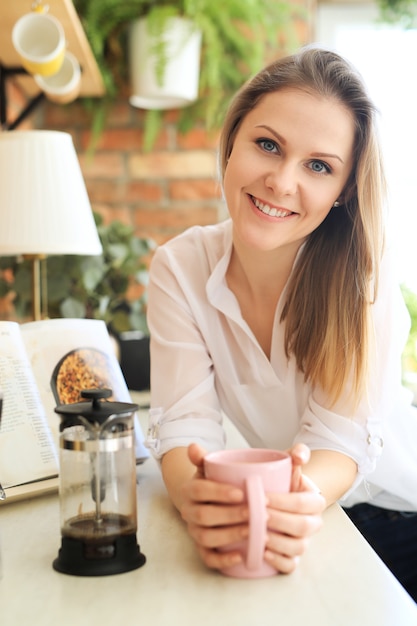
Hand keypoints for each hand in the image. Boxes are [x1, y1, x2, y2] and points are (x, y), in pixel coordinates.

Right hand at [179, 443, 248, 570]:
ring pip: (206, 537)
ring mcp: (195, 531)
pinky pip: (208, 558)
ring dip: (229, 535)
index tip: (241, 492)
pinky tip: (241, 556)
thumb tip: (193, 446)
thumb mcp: (210, 467)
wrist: (204, 499)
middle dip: (230, 515)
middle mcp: (189, 511)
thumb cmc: (214, 481)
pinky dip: (223, 560)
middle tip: (254, 512)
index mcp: (190, 489)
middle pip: (204, 516)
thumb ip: (206, 457)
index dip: (218, 492)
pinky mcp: (202, 548)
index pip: (200, 490)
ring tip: (251, 531)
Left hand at [263, 444, 325, 573]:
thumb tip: (300, 454)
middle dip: (279, 521)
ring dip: (278, 542)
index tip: (262, 498)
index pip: (302, 503)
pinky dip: (279, 561)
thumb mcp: (289, 465)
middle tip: (258, 515)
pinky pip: (291, 565)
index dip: (283, 501)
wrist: (282, 498)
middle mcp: (313, 523)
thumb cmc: (283, 481)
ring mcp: (304, 541)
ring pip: (299, 547)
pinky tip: (263, 553)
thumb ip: (296, 454)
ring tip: (259, 535)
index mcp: (315, 500)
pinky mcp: (293, 556)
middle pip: (302, 527)